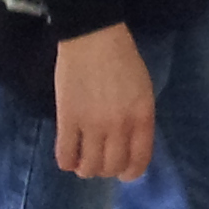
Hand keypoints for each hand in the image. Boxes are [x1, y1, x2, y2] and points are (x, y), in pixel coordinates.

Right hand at [54, 27, 155, 179]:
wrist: (93, 36)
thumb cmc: (122, 59)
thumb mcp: (143, 90)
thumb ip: (139, 119)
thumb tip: (130, 146)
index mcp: (142, 117)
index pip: (139, 161)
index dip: (130, 172)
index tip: (123, 172)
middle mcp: (119, 126)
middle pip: (112, 167)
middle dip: (106, 170)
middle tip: (100, 161)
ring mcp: (93, 124)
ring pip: (89, 167)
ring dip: (86, 169)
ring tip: (83, 160)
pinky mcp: (68, 119)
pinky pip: (65, 156)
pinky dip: (67, 162)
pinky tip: (68, 156)